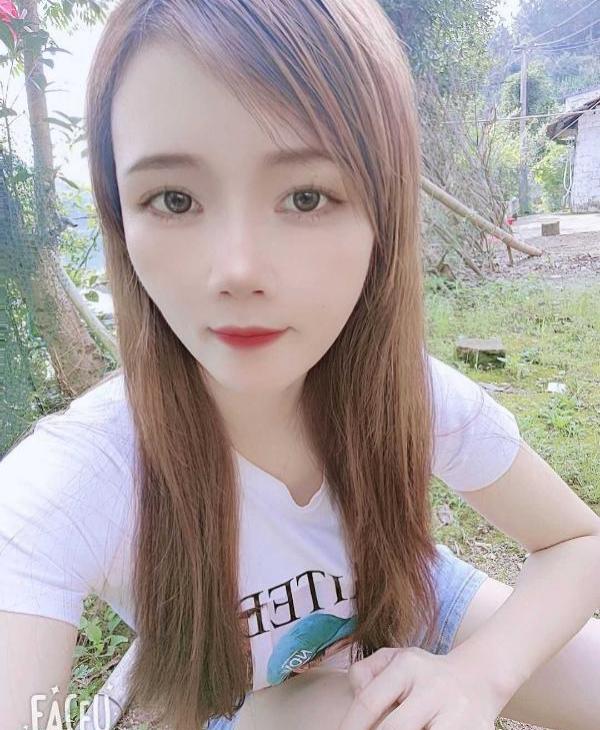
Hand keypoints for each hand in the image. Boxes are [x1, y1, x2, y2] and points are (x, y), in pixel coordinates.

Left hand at [338, 646, 503, 728]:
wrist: (478, 678)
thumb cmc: (423, 675)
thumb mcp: (395, 660)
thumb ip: (367, 672)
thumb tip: (356, 693)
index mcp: (408, 666)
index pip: (370, 701)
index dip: (351, 725)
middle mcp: (433, 687)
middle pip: (393, 729)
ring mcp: (457, 713)